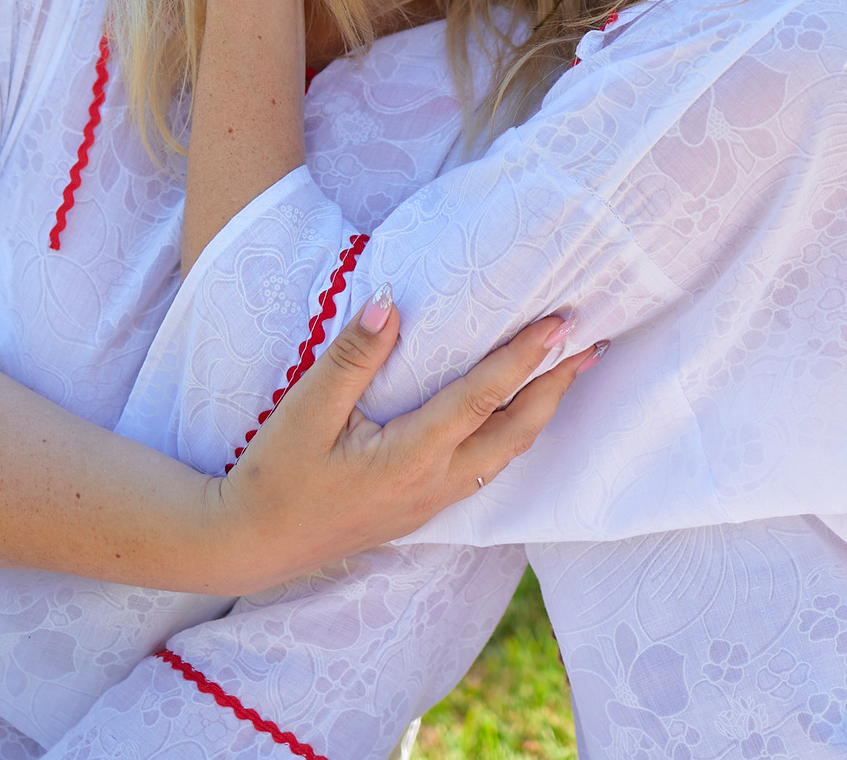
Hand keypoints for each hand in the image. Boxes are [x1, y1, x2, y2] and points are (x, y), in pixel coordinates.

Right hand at [212, 296, 602, 589]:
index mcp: (410, 456)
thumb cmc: (276, 474)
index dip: (524, 358)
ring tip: (568, 371)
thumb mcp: (305, 410)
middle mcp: (435, 482)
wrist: (255, 542)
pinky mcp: (425, 506)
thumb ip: (351, 357)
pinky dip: (515, 433)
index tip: (559, 322)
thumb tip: (391, 303)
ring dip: (542, 409)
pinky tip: (518, 413)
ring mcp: (434, 499)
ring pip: (507, 453)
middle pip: (516, 430)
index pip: (482, 397)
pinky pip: (487, 466)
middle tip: (590, 342)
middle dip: (556, 385)